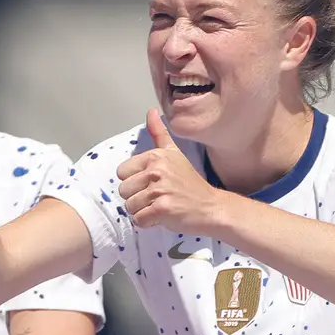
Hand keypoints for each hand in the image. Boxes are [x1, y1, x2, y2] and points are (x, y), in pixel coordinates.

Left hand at [116, 109, 221, 232]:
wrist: (212, 207)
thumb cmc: (190, 184)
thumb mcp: (175, 154)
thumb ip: (159, 134)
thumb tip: (151, 111)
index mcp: (156, 156)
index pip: (122, 173)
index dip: (135, 182)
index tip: (154, 183)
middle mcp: (157, 170)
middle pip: (124, 191)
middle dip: (138, 198)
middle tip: (159, 197)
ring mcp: (160, 190)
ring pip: (130, 206)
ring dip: (143, 211)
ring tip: (162, 206)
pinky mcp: (163, 209)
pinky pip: (139, 220)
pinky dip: (149, 223)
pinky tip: (163, 216)